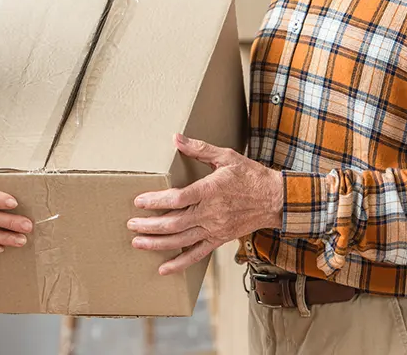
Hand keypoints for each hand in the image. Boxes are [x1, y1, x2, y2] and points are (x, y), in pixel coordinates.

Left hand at [127, 134, 283, 274]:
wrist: (275, 200)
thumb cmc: (251, 176)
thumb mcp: (226, 156)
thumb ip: (199, 148)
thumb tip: (176, 138)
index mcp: (210, 191)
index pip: (177, 198)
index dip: (155, 201)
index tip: (138, 201)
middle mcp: (210, 213)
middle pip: (174, 223)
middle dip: (149, 225)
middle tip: (131, 224)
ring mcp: (214, 229)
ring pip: (181, 241)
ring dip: (157, 244)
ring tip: (137, 242)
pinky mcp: (219, 239)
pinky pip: (196, 255)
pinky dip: (179, 263)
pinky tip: (163, 268)